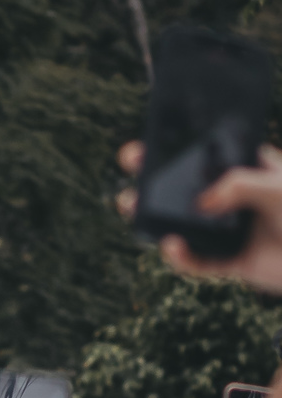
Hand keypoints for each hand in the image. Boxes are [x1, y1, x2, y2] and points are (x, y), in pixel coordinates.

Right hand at [119, 139, 281, 293]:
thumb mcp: (276, 188)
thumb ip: (239, 186)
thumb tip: (201, 201)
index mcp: (251, 169)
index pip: (212, 153)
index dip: (183, 145)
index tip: (156, 136)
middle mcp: (237, 198)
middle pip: (191, 186)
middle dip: (158, 177)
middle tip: (132, 161)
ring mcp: (232, 229)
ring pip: (188, 223)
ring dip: (158, 217)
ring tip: (131, 206)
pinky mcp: (232, 262)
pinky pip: (200, 262)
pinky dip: (183, 258)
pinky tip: (172, 247)